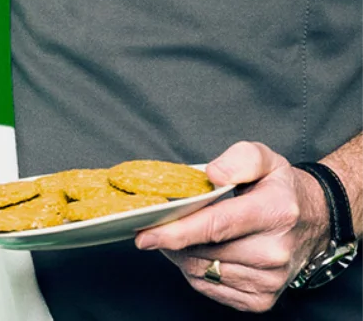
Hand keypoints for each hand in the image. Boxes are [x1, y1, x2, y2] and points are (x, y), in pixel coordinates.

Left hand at [134, 141, 330, 311]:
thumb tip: (212, 176)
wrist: (313, 222)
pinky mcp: (262, 300)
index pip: (216, 226)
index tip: (145, 234)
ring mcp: (270, 280)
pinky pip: (211, 288)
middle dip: (173, 239)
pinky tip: (198, 252)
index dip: (176, 231)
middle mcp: (275, 251)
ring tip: (180, 234)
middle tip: (159, 223)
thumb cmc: (278, 187)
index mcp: (275, 212)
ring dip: (182, 255)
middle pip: (204, 251)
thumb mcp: (263, 158)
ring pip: (203, 272)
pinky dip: (196, 271)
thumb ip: (238, 159)